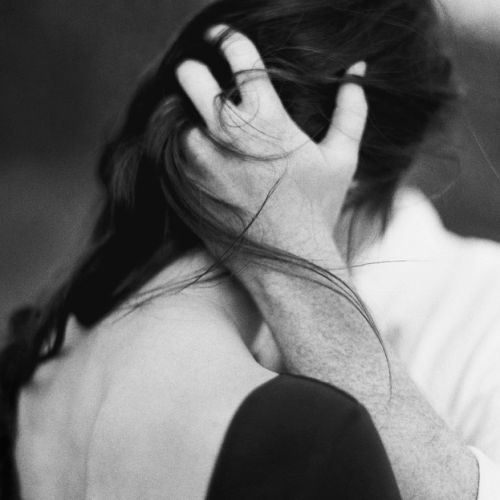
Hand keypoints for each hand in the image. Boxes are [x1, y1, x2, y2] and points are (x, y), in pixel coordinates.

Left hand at [176, 25, 366, 252]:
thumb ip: (351, 110)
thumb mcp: (342, 159)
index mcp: (264, 117)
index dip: (228, 38)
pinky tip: (208, 163)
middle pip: (190, 75)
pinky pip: (174, 154)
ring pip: (178, 117)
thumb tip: (359, 70)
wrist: (287, 264)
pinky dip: (186, 150)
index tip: (221, 36)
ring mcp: (198, 161)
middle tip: (203, 77)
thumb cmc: (317, 210)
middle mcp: (224, 133)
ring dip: (191, 119)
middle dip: (195, 71)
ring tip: (212, 135)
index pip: (237, 56)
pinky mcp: (184, 187)